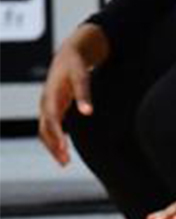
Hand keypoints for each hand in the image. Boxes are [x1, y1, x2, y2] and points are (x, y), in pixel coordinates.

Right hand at [38, 44, 95, 167]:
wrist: (68, 56)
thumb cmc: (75, 66)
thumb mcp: (81, 76)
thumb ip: (84, 93)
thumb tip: (87, 112)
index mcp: (51, 96)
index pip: (51, 120)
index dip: (56, 135)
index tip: (64, 149)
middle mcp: (46, 103)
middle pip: (45, 129)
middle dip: (53, 146)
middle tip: (65, 162)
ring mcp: (47, 106)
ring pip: (45, 131)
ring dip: (53, 146)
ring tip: (65, 162)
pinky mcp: (52, 109)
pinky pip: (50, 128)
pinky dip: (55, 140)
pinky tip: (63, 151)